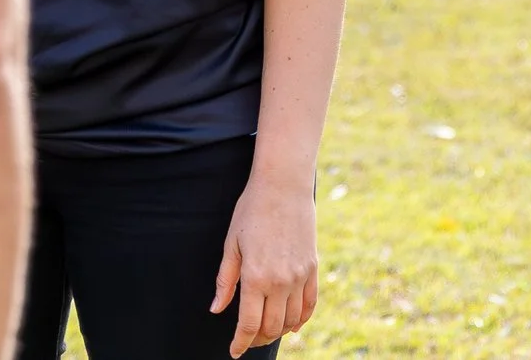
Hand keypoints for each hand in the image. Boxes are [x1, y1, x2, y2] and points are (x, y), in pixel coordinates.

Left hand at [210, 163, 319, 355]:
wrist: (283, 186)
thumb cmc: (252, 211)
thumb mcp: (231, 244)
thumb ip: (226, 281)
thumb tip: (216, 309)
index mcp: (256, 277)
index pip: (249, 324)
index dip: (240, 342)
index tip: (234, 351)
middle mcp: (281, 281)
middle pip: (272, 327)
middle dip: (258, 340)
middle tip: (247, 340)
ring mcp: (300, 276)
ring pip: (292, 321)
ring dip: (278, 332)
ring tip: (265, 332)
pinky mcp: (313, 269)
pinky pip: (310, 305)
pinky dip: (301, 320)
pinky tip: (292, 324)